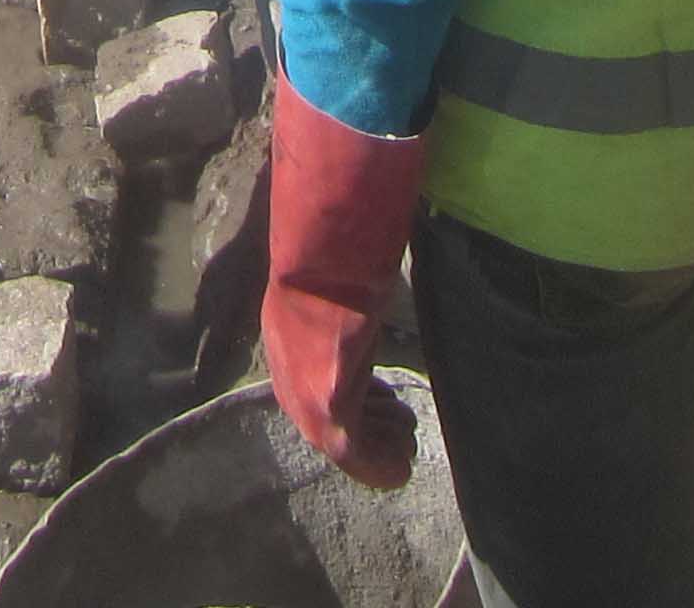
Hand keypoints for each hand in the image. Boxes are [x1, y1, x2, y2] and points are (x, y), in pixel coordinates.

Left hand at [261, 80, 425, 489]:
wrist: (322, 243)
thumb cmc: (329, 239)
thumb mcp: (333, 258)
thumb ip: (338, 260)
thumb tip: (355, 231)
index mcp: (286, 329)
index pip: (312, 380)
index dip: (351, 394)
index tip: (382, 397)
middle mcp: (288, 364)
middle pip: (323, 417)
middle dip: (365, 424)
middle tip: (403, 424)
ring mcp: (304, 386)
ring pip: (340, 438)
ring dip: (376, 442)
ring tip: (408, 436)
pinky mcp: (327, 402)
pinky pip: (353, 450)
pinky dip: (377, 461)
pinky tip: (404, 461)